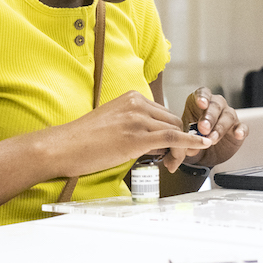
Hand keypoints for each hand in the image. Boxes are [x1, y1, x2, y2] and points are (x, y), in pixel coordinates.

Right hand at [51, 91, 210, 177]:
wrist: (63, 147)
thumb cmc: (82, 140)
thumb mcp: (112, 123)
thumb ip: (134, 126)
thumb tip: (154, 143)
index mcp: (131, 98)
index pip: (163, 113)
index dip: (172, 132)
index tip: (171, 147)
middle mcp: (136, 104)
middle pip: (173, 121)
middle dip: (179, 141)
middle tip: (173, 160)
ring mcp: (137, 119)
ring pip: (174, 131)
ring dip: (180, 150)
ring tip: (171, 165)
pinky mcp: (137, 137)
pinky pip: (172, 138)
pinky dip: (189, 143)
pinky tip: (199, 146)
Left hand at [168, 87, 247, 170]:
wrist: (203, 154)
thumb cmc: (193, 138)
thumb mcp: (185, 139)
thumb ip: (185, 140)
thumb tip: (188, 146)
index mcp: (200, 102)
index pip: (203, 93)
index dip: (202, 97)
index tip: (201, 104)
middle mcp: (216, 106)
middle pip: (216, 105)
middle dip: (209, 117)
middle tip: (203, 128)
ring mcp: (228, 116)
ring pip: (228, 116)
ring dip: (220, 128)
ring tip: (212, 139)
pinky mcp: (238, 129)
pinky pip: (242, 127)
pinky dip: (241, 130)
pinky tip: (238, 134)